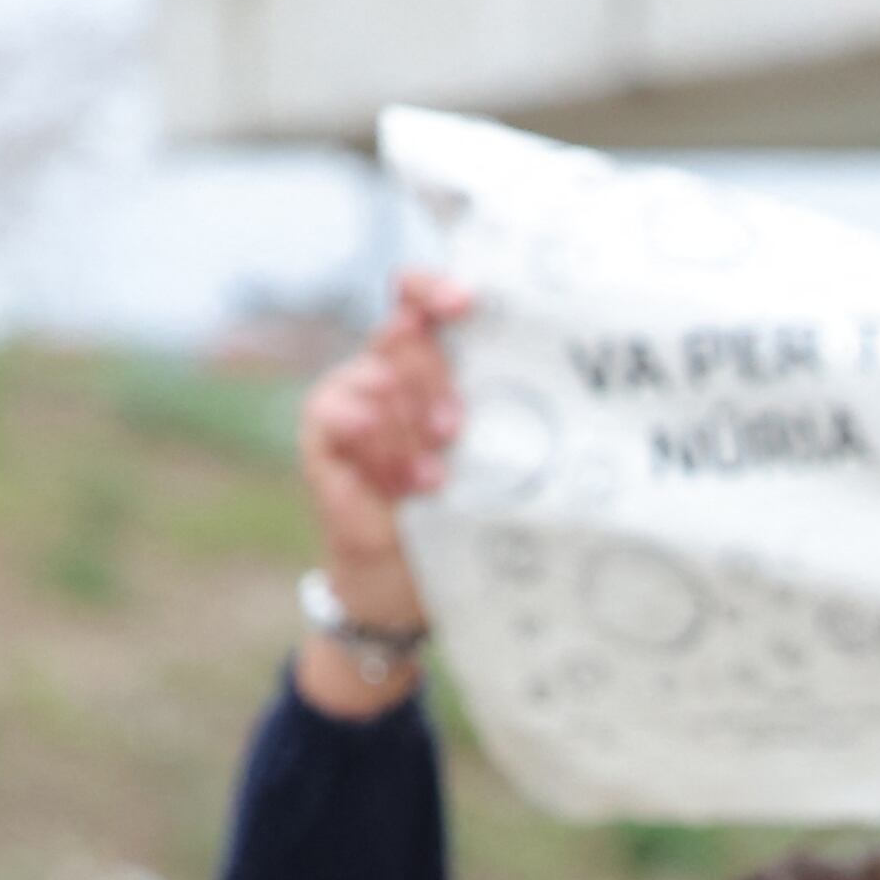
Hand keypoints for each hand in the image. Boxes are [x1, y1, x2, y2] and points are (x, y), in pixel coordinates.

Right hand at [294, 272, 472, 657]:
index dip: (433, 291)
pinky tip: (408, 475)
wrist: (407, 588)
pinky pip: (335, 420)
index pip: (418, 302)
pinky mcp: (323, 447)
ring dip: (409, 421)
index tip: (465, 301)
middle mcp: (385, 376)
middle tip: (455, 427)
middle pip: (401, 337)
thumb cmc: (458, 518)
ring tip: (439, 468)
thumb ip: (502, 422)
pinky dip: (369, 440)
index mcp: (429, 368)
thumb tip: (556, 395)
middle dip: (433, 375)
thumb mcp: (490, 467)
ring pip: (372, 378)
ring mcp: (349, 407)